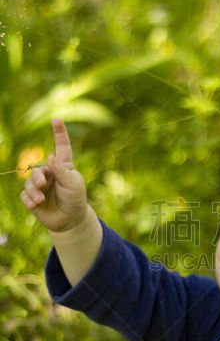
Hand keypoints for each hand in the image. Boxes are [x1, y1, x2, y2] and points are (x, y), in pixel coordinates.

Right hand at [20, 118, 87, 232]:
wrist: (70, 221)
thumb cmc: (75, 200)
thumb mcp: (74, 185)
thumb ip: (62, 171)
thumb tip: (50, 157)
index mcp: (63, 167)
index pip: (62, 147)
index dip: (59, 133)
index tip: (56, 119)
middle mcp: (50, 174)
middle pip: (37, 169)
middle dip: (37, 177)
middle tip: (43, 185)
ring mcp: (40, 186)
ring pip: (28, 182)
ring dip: (33, 191)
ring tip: (41, 200)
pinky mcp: (32, 198)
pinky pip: (24, 195)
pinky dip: (29, 200)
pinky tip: (37, 205)